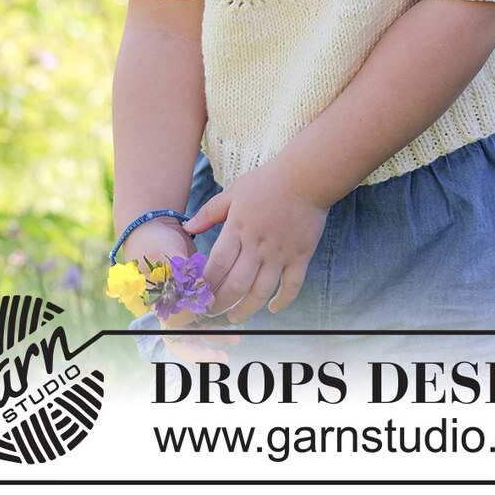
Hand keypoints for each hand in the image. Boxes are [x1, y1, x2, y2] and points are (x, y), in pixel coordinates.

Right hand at [122, 218, 236, 363]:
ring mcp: (181, 303)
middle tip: (221, 358)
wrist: (156, 228)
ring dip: (215, 336)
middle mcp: (169, 309)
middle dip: (201, 351)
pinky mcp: (193, 295)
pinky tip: (234, 326)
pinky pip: (205, 316)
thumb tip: (200, 293)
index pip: (174, 328)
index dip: (192, 331)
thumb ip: (180, 274)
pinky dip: (218, 322)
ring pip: (197, 329)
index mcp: (158, 303)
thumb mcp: (165, 255)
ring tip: (235, 341)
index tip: (209, 321)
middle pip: (182, 339)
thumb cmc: (156, 241)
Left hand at [183, 163, 328, 323]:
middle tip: (211, 312)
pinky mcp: (300, 257)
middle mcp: (257, 246)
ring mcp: (280, 254)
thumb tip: (188, 227)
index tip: (196, 295)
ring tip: (235, 318)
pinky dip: (282, 301)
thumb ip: (210, 211)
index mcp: (238, 229)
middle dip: (219, 304)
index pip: (216, 266)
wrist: (306, 177)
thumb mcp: (234, 191)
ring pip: (260, 292)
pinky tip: (272, 308)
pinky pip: (291, 287)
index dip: (205, 285)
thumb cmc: (267, 181)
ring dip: (245, 310)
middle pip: (235, 285)